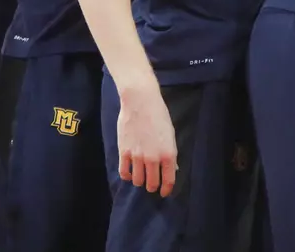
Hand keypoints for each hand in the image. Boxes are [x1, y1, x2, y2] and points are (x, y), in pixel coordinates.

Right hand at [118, 79, 177, 196]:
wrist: (140, 102)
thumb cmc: (159, 115)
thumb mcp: (170, 134)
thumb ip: (170, 153)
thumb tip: (171, 168)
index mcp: (168, 154)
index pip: (168, 180)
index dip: (166, 189)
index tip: (163, 192)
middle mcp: (153, 159)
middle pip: (151, 184)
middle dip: (152, 186)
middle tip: (151, 184)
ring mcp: (137, 157)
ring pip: (137, 181)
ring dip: (140, 181)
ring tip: (141, 176)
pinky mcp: (123, 153)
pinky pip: (124, 173)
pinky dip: (127, 176)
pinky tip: (129, 173)